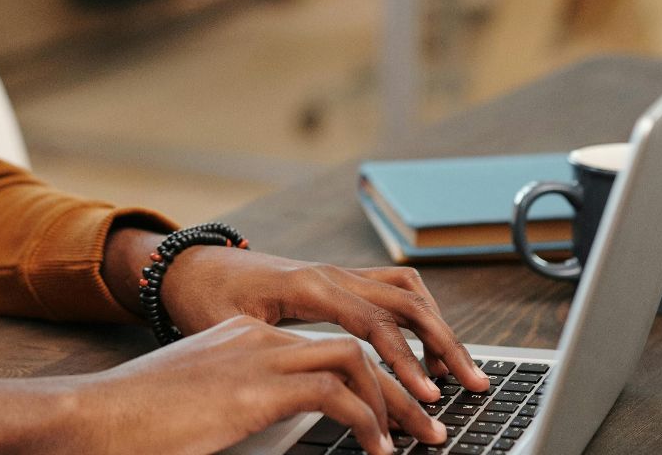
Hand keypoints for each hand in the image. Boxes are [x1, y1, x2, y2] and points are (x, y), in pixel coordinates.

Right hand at [0, 316, 447, 454]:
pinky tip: (377, 452)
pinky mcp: (257, 387)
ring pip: (356, 361)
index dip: (369, 378)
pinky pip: (337, 393)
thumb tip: (261, 434)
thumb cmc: (130, 425)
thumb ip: (236, 415)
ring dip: (396, 402)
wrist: (89, 416)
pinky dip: (368, 421)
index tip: (394, 413)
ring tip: (420, 441)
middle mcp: (255, 338)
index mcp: (240, 340)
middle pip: (352, 347)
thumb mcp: (198, 414)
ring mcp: (257, 356)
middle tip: (429, 425)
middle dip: (400, 386)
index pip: (324, 347)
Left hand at [151, 243, 490, 403]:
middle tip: (473, 383)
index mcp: (309, 285)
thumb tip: (310, 386)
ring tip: (457, 370)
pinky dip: (418, 313)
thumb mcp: (233, 330)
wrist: (188, 267)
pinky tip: (426, 344)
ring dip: (438, 327)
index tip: (426, 394)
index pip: (374, 322)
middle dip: (444, 344)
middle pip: (407, 302)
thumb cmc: (204, 298)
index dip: (405, 360)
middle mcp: (331, 273)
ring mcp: (337, 272)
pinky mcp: (337, 279)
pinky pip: (391, 288)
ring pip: (407, 291)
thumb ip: (276, 353)